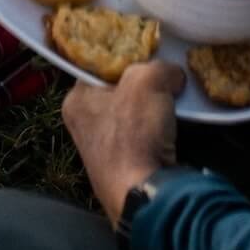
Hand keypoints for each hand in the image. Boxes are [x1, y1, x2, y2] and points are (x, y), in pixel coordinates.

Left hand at [63, 58, 182, 224]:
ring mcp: (103, 151)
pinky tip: (172, 130)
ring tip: (173, 104)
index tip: (150, 55)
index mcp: (76, 100)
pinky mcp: (124, 170)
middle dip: (144, 85)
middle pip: (120, 90)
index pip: (101, 65)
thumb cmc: (135, 133)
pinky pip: (144, 139)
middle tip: (165, 79)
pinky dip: (158, 133)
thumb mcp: (148, 80)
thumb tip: (173, 75)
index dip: (128, 56)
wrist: (144, 195)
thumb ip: (160, 66)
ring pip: (134, 115)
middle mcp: (84, 125)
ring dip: (154, 110)